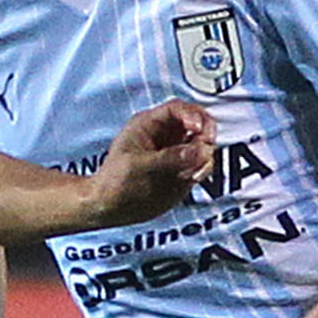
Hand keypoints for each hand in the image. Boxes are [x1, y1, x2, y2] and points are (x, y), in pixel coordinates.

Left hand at [84, 99, 215, 222]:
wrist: (111, 208)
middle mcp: (166, 136)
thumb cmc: (113, 181)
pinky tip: (193, 176)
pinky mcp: (183, 171)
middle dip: (206, 132)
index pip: (177, 109)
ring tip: (194, 169)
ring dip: (205, 154)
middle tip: (206, 144)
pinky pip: (202, 164)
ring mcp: (176, 153)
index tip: (199, 128)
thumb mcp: (138, 165)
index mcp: (149, 125)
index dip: (193, 115)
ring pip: (203, 144)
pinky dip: (203, 168)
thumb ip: (169, 158)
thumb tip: (198, 151)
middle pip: (198, 123)